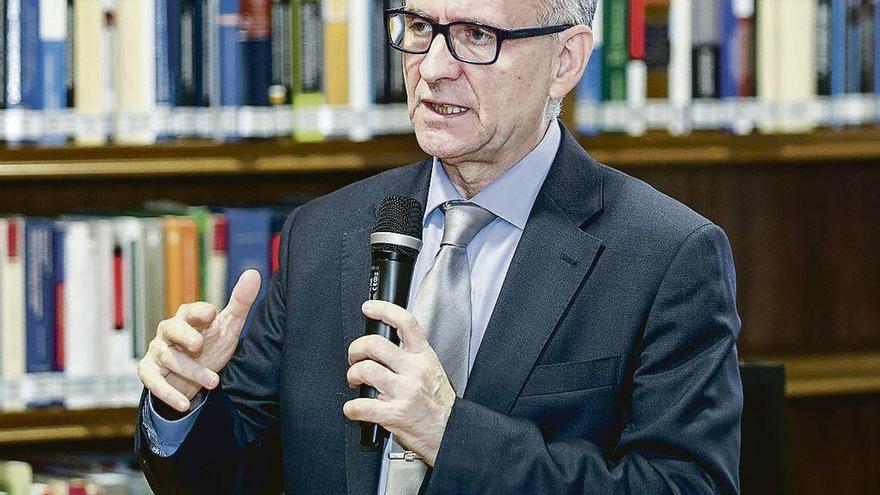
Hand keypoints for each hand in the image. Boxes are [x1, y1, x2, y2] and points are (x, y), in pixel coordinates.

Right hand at [137, 270, 261, 411]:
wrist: (192, 376)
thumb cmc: (211, 345)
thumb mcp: (228, 326)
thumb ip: (240, 302)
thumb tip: (254, 273)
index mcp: (187, 317)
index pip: (190, 310)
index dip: (199, 312)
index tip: (212, 313)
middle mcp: (169, 331)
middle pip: (172, 329)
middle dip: (185, 335)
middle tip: (200, 344)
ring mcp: (157, 351)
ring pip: (169, 359)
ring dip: (191, 371)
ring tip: (214, 382)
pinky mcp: (148, 372)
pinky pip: (153, 381)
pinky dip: (167, 393)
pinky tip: (184, 404)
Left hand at [343, 300, 455, 466]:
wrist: (451, 432)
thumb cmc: (440, 405)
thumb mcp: (433, 370)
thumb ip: (412, 356)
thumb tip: (385, 348)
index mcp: (424, 357)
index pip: (406, 322)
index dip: (384, 309)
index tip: (369, 307)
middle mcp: (414, 370)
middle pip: (375, 344)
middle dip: (356, 349)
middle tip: (354, 357)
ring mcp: (404, 391)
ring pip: (365, 371)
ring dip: (352, 375)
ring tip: (354, 381)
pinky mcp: (394, 413)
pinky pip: (362, 406)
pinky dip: (351, 408)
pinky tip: (354, 408)